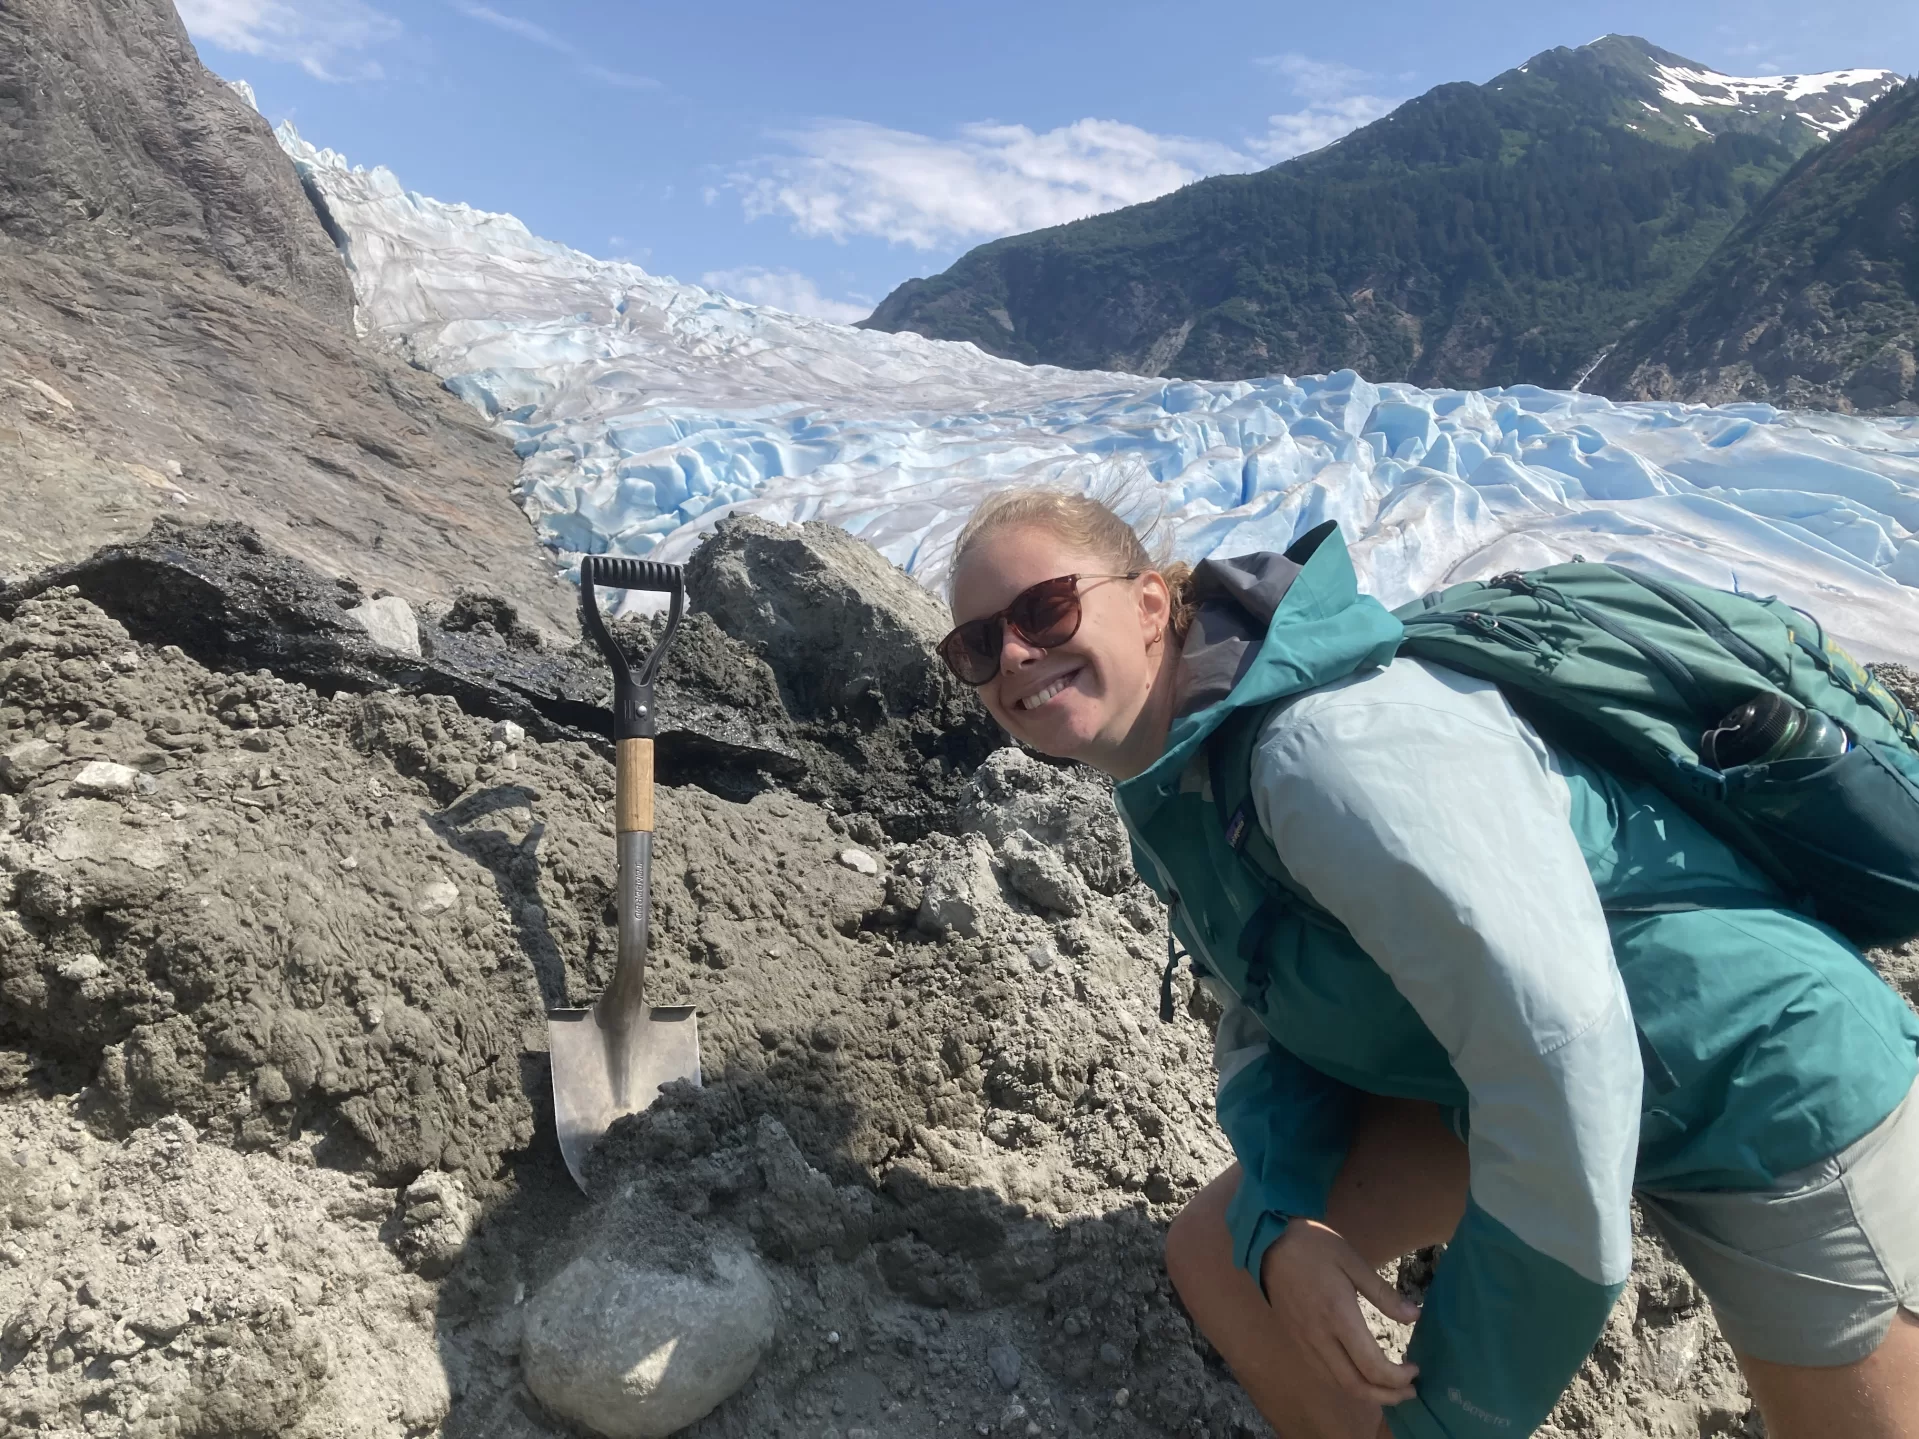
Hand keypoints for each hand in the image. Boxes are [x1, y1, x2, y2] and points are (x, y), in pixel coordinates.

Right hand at [1258, 1219, 1421, 1408]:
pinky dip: (1349, 1382)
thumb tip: (1414, 1317)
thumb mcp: (1352, 1260)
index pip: (1372, 1366)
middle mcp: (1320, 1337)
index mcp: (1338, 1316)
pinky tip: (1362, 1372)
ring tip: (1390, 1387)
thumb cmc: (1313, 1247)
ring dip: (1369, 1394)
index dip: (1397, 1377)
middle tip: (1409, 1389)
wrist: (1267, 1245)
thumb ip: (1383, 1293)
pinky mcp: (1297, 1342)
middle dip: (1387, 1396)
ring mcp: (1306, 1343)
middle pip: (1356, 1386)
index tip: (1414, 1369)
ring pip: (1339, 1385)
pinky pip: (1325, 1374)